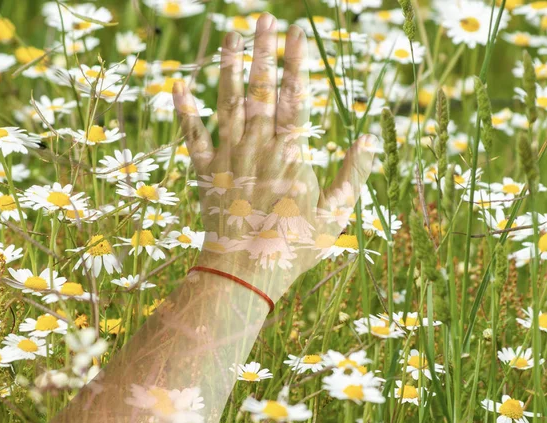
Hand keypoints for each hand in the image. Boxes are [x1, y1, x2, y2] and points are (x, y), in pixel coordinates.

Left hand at [173, 12, 376, 301]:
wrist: (244, 274)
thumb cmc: (294, 249)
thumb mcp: (336, 216)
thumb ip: (354, 174)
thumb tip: (369, 137)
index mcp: (291, 154)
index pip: (295, 97)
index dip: (297, 62)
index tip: (298, 31)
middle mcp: (258, 147)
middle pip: (261, 90)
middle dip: (263, 52)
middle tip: (263, 18)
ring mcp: (228, 158)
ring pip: (228, 104)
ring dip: (228, 67)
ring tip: (230, 36)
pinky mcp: (205, 174)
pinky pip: (193, 137)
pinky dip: (184, 111)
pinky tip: (177, 85)